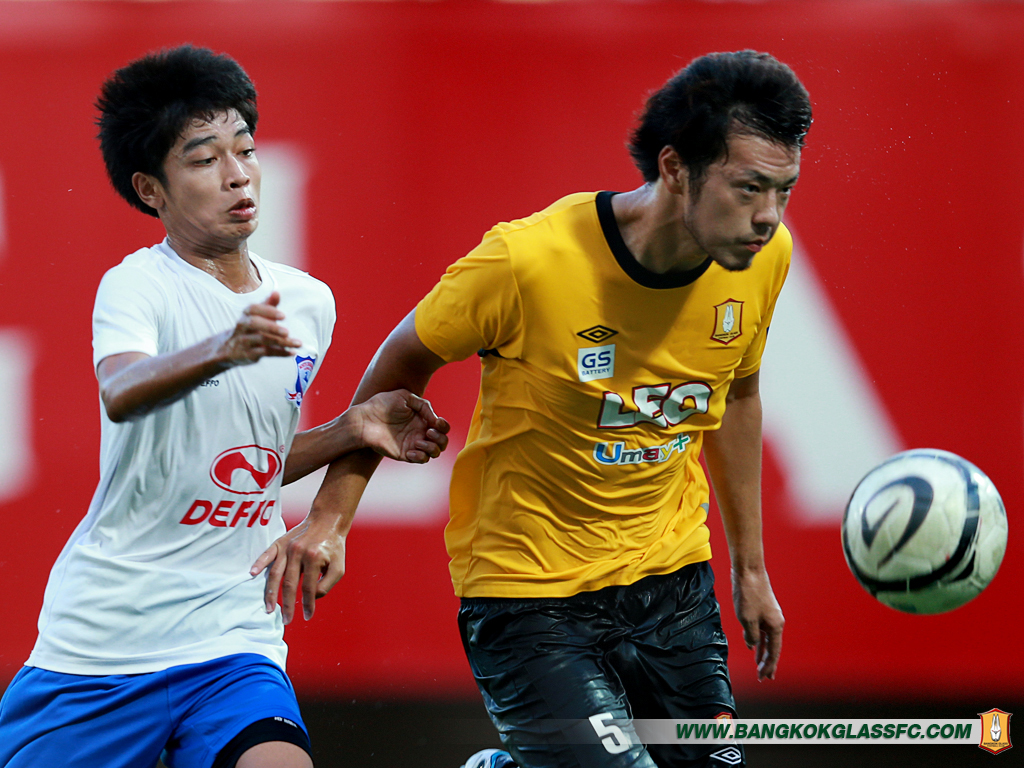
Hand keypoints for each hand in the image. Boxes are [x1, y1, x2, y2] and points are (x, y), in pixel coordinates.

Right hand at [218, 291, 301, 365]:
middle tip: (287, 331)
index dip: (268, 311)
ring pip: (262, 340)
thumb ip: (268, 305)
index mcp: (246, 315)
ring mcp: (245, 341)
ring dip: (281, 342)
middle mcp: (243, 326)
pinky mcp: (249, 354)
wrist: (229, 349)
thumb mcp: (256, 316)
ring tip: (297, 343)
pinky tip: (291, 352)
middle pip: (253, 323)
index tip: (283, 315)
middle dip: (271, 327)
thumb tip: (277, 293)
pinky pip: (265, 352)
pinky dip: (280, 352)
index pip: (253, 309)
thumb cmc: (248, 330)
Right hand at [250, 514, 345, 623]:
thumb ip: (327, 584)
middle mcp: (299, 552)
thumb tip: (312, 597)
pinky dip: (259, 564)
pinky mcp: (280, 542)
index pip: (309, 587)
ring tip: (269, 608)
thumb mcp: (339, 567)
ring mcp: (288, 547)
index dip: (308, 604)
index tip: (308, 616)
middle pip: (289, 584)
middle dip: (287, 604)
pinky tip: (252, 574)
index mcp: (314, 558)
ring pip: (275, 573)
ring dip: (271, 592)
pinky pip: (267, 554)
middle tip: (286, 620)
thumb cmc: (334, 546)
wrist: (328, 520)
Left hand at [356, 389, 449, 462]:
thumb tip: (435, 421)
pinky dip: (421, 456)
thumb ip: (424, 405)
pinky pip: (421, 460)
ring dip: (432, 448)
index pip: (442, 427)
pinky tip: (412, 450)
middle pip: (442, 442)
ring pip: (434, 452)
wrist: (365, 418)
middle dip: (441, 438)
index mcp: (422, 419)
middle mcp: (420, 432)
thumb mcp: (405, 396)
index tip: (436, 422)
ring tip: (420, 441)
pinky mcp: (405, 454)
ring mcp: (413, 444)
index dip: (444, 426)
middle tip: (428, 432)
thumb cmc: (383, 404)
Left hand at [731, 566, 783, 680]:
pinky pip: (761, 629)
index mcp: (775, 626)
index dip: (768, 666)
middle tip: (765, 677)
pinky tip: (752, 645)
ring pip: (766, 638)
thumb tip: (752, 644)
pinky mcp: (761, 609)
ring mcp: (769, 615)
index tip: (763, 678)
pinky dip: (758, 639)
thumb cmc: (748, 594)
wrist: (748, 570)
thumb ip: (751, 636)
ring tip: (758, 664)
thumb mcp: (747, 619)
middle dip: (768, 662)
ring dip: (762, 651)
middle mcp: (775, 622)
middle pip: (773, 647)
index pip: (773, 652)